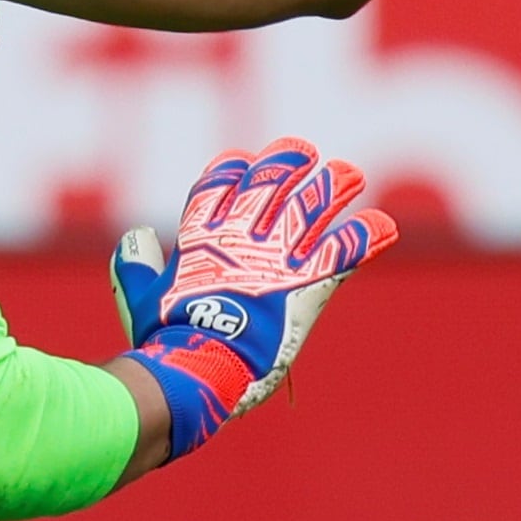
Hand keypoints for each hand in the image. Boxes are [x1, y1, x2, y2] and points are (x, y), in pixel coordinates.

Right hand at [113, 138, 396, 461]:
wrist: (200, 364)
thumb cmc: (166, 340)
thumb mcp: (142, 299)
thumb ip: (136, 266)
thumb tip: (136, 237)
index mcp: (201, 237)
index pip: (220, 182)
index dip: (235, 168)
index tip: (246, 162)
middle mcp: (243, 236)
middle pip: (272, 179)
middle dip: (290, 162)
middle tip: (307, 156)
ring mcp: (279, 256)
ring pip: (314, 202)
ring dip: (334, 186)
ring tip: (351, 175)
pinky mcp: (309, 282)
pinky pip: (347, 247)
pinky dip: (367, 235)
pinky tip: (384, 226)